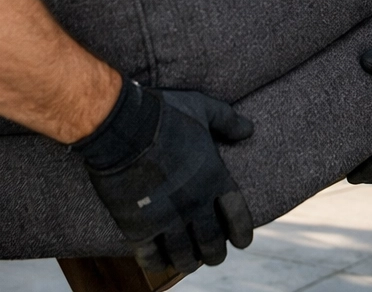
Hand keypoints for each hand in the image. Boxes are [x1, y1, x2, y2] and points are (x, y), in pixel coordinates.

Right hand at [74, 81, 254, 274]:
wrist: (123, 125)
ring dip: (188, 262)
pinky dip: (157, 264)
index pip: (238, 217)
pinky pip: (151, 258)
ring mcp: (167, 218)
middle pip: (212, 243)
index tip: (242, 241)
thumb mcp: (202, 108)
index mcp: (214, 178)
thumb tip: (249, 129)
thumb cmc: (164, 113)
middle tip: (212, 255)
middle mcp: (195, 204)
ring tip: (188, 262)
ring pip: (184, 256)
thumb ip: (227, 120)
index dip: (242, 233)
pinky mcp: (138, 227)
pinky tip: (159, 262)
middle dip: (214, 254)